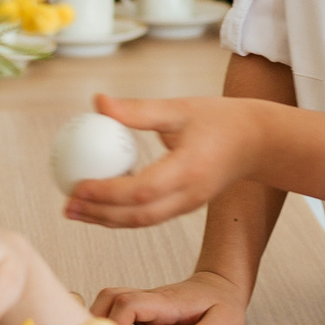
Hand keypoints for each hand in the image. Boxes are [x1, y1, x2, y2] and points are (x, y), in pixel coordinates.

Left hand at [62, 93, 263, 228]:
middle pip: (137, 216)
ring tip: (75, 211)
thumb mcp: (179, 108)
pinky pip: (150, 216)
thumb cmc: (220, 119)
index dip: (106, 192)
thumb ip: (137, 110)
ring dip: (106, 219)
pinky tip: (100, 204)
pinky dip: (122, 215)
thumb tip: (97, 101)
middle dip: (98, 214)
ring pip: (142, 222)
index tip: (76, 186)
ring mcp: (189, 205)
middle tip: (66, 206)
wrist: (258, 142)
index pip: (141, 190)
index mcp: (189, 170)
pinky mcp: (187, 206)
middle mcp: (189, 195)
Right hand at [90, 271, 250, 324]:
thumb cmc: (223, 304)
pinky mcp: (141, 307)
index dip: (115, 322)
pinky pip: (113, 307)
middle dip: (95, 319)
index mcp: (166, 302)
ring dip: (95, 318)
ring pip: (107, 299)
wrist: (222, 285)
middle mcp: (149, 298)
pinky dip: (102, 319)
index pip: (130, 304)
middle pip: (110, 297)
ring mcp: (143, 300)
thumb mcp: (225, 321)